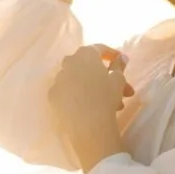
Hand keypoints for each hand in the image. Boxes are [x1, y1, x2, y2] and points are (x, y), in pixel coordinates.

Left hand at [49, 45, 134, 171]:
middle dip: (106, 76)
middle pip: (89, 66)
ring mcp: (58, 80)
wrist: (87, 125)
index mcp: (85, 54)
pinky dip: (80, 95)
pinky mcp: (53, 96)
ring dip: (94, 87)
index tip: (122, 62)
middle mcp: (68, 62)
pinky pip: (69, 92)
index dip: (112, 54)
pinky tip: (92, 107)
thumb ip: (119, 66)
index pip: (99, 48)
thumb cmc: (106, 96)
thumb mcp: (118, 80)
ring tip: (112, 104)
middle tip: (122, 89)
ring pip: (79, 80)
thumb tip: (121, 57)